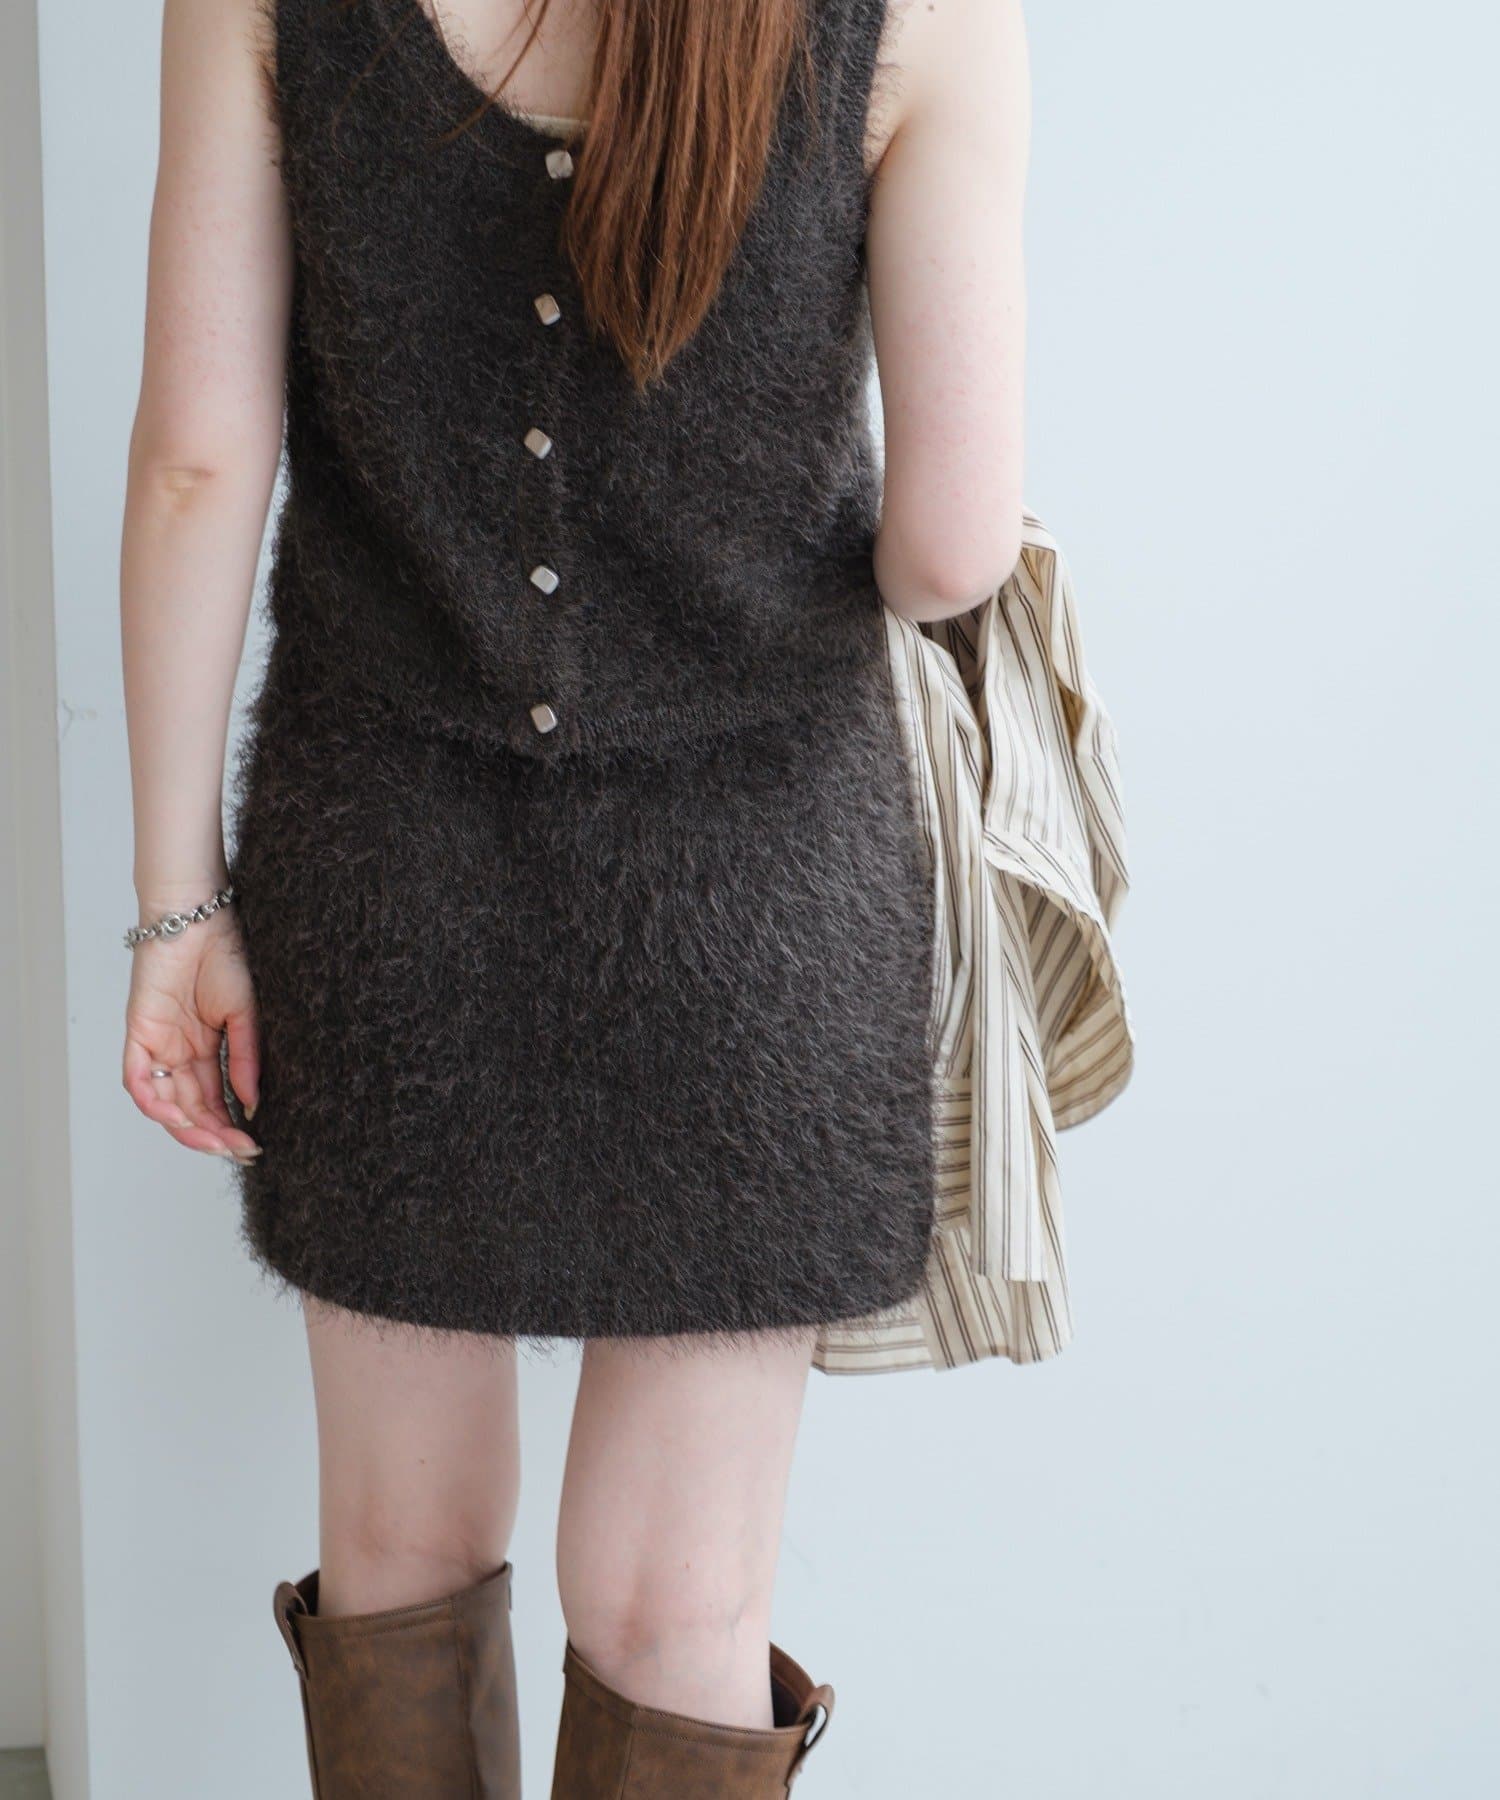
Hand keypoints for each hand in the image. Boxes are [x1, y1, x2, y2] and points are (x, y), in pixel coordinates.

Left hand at [122, 903, 262, 1161]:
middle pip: (192, 1108)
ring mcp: (159, 1045)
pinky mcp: (139, 1034)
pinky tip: (178, 1116)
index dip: (231, 1126)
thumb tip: (250, 1104)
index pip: (216, 1100)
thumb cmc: (226, 955)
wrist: (198, 919)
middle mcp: (181, 1052)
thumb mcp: (247, 1015)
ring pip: (165, 1102)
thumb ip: (246, 1060)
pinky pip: (139, 1080)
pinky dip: (154, 1103)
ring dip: (188, 1126)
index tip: (253, 1145)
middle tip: (238, 1150)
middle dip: (213, 1134)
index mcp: (208, 1048)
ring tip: (215, 1139)